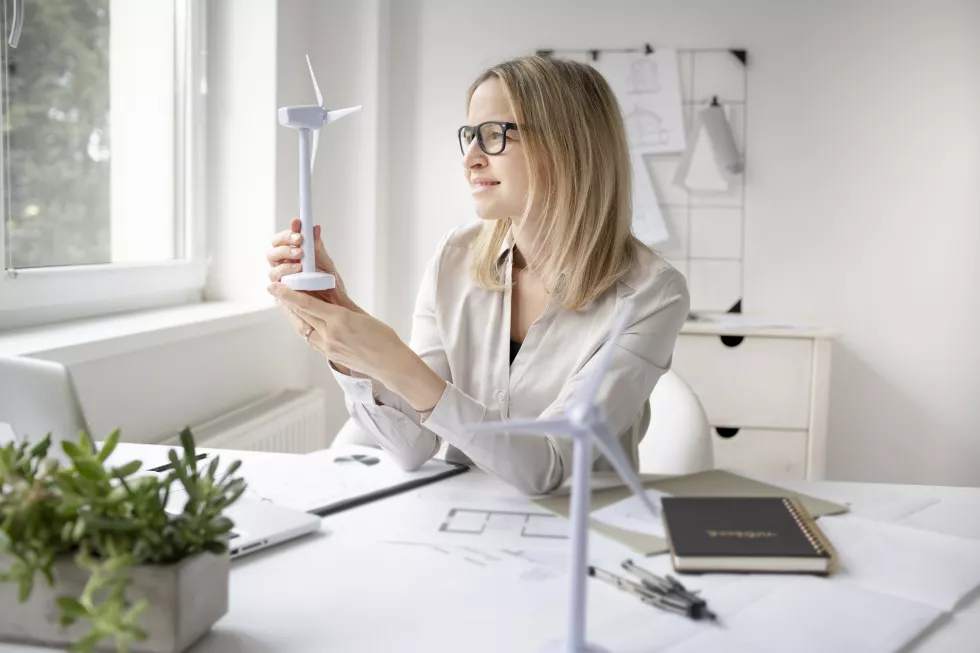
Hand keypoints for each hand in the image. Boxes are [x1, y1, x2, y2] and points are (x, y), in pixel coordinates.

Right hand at [266, 219, 354, 309]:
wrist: (334, 308)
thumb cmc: (330, 286)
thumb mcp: (327, 265)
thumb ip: (318, 249)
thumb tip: (315, 229)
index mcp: (294, 255)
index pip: (286, 238)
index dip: (290, 229)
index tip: (298, 223)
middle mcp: (284, 264)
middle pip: (274, 248)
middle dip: (285, 242)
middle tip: (299, 241)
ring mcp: (281, 278)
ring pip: (272, 263)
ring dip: (284, 258)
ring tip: (300, 260)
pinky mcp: (280, 292)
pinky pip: (275, 282)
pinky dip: (285, 275)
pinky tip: (297, 272)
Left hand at [269, 281, 402, 378]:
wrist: (390, 364)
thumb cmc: (383, 338)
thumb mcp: (363, 315)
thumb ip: (343, 303)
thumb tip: (329, 290)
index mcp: (340, 321)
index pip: (307, 304)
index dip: (288, 294)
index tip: (274, 286)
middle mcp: (330, 335)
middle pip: (301, 316)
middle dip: (286, 303)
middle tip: (276, 290)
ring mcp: (328, 347)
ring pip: (303, 329)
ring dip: (293, 316)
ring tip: (285, 304)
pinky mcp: (330, 355)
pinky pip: (311, 339)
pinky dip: (304, 327)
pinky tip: (303, 321)